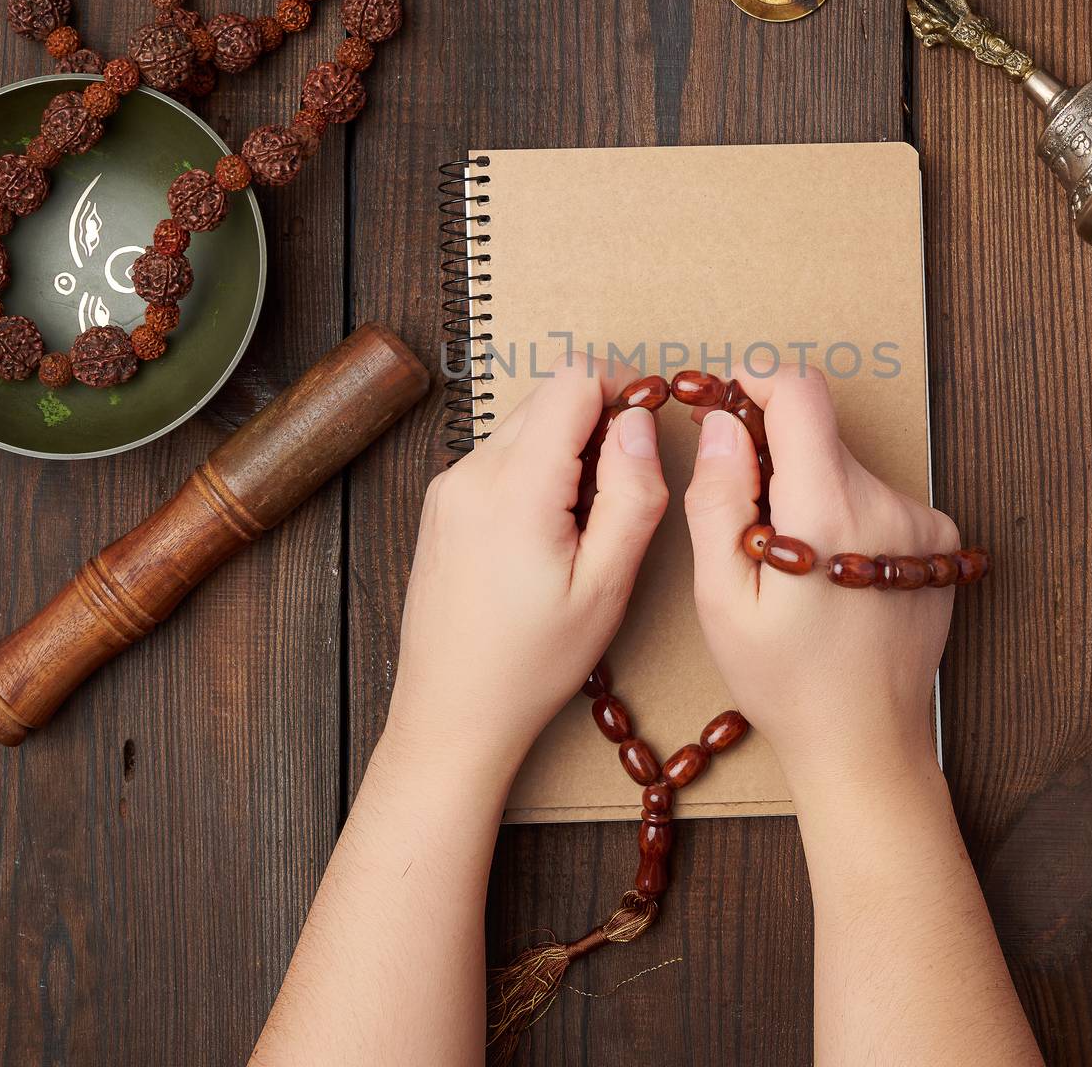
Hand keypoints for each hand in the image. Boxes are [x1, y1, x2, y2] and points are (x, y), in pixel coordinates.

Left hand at [385, 357, 669, 777]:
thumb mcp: (606, 586)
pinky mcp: (441, 503)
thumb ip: (632, 494)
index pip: (574, 378)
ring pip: (525, 424)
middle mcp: (471, 471)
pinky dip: (536, 469)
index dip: (624, 387)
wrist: (450, 712)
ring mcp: (449, 485)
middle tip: (626, 489)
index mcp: (515, 486)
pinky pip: (500, 455)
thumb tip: (640, 422)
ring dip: (567, 447)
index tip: (650, 426)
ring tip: (588, 520)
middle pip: (550, 396)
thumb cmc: (532, 662)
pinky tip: (551, 530)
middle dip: (599, 421)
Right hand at [683, 365, 958, 789]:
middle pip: (821, 434)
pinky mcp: (940, 542)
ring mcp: (922, 521)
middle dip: (776, 457)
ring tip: (793, 566)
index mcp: (829, 508)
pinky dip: (847, 517)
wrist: (866, 744)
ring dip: (812, 492)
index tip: (729, 403)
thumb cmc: (785, 681)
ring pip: (846, 468)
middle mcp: (886, 502)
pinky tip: (832, 577)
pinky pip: (877, 499)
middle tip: (748, 520)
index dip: (757, 383)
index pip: (801, 392)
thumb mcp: (722, 596)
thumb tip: (723, 423)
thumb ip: (719, 497)